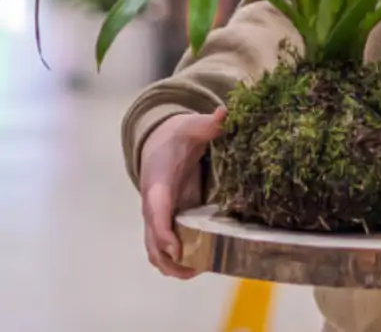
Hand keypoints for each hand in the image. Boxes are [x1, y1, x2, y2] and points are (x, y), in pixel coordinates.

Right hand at [139, 107, 225, 279]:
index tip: (175, 247)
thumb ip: (208, 123)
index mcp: (157, 181)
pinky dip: (176, 259)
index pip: (155, 209)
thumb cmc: (177, 136)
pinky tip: (199, 264)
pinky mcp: (168, 220)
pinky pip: (164, 246)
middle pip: (152, 238)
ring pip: (155, 248)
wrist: (161, 142)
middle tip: (195, 268)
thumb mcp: (192, 127)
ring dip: (171, 264)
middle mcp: (153, 204)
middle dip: (169, 256)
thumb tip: (225, 112)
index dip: (163, 230)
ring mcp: (158, 215)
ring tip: (198, 271)